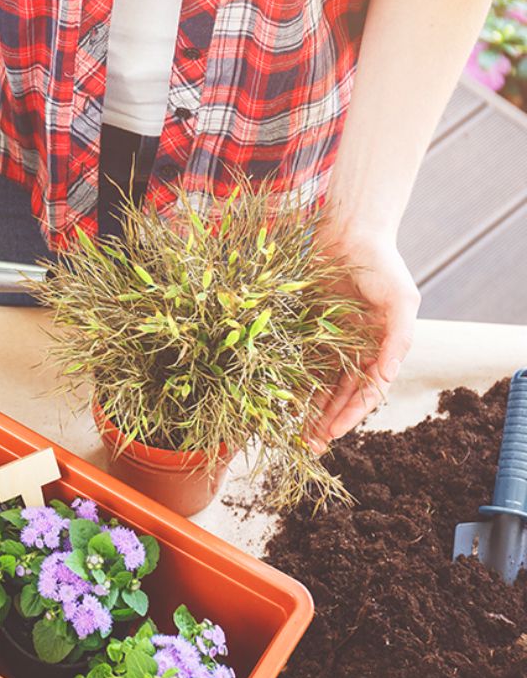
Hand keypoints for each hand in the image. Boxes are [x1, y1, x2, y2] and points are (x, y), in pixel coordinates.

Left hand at [306, 227, 420, 452]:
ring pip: (317, 384)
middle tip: (308, 446)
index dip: (350, 415)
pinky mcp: (306, 330)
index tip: (333, 434)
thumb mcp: (400, 299)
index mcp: (380, 349)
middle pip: (340, 395)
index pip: (366, 392)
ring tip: (293, 434)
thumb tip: (387, 378)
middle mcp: (355, 349)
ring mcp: (330, 341)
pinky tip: (276, 402)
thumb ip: (398, 338)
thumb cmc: (381, 263)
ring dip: (307, 410)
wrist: (348, 231)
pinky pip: (297, 361)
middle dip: (326, 421)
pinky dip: (289, 382)